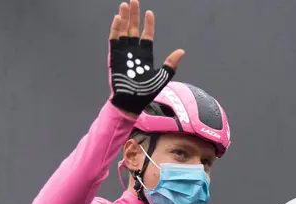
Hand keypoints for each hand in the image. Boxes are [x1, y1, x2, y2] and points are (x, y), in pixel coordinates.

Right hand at [107, 0, 184, 114]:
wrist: (131, 102)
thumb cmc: (146, 93)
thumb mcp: (162, 78)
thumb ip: (171, 64)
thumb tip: (181, 51)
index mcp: (145, 55)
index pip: (147, 36)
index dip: (148, 24)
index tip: (149, 13)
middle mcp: (134, 52)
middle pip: (133, 29)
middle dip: (133, 15)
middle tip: (134, 1)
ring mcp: (123, 53)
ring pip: (123, 31)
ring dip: (123, 18)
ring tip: (125, 5)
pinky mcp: (114, 56)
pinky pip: (114, 40)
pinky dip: (115, 29)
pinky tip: (118, 18)